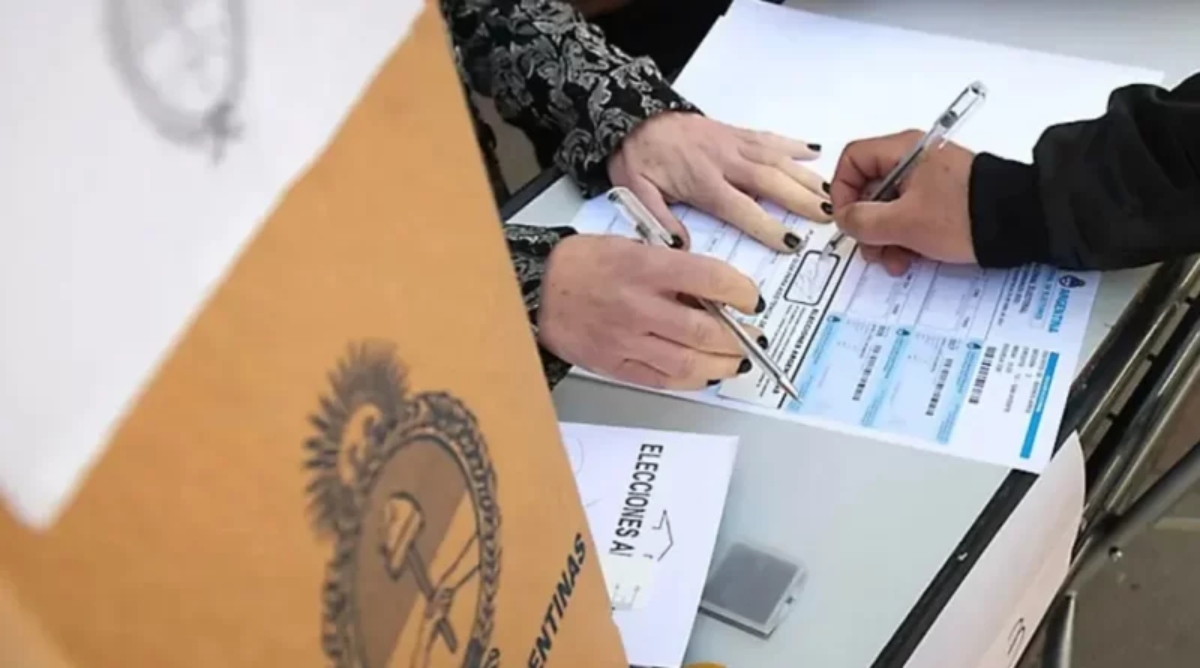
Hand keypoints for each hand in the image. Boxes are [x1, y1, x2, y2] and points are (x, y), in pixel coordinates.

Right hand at [538, 234, 765, 389]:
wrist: (538, 289)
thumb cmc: (585, 264)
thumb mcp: (634, 247)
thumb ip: (675, 269)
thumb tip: (715, 294)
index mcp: (646, 268)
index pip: (710, 279)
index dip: (742, 292)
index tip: (751, 299)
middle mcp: (638, 306)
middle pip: (705, 331)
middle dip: (739, 338)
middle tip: (753, 338)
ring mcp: (627, 340)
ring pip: (689, 363)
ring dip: (722, 365)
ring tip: (735, 361)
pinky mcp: (616, 365)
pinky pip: (663, 380)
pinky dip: (692, 380)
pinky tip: (705, 374)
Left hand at [608, 112, 832, 252]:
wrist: (632, 116)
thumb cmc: (636, 157)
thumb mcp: (637, 191)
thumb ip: (660, 219)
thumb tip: (681, 247)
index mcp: (702, 181)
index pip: (741, 208)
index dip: (767, 226)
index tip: (790, 243)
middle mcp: (724, 161)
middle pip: (769, 182)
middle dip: (800, 199)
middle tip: (828, 216)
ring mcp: (733, 143)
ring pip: (776, 159)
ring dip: (804, 175)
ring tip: (829, 193)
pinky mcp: (734, 131)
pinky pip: (769, 138)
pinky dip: (792, 145)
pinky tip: (814, 152)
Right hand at [829, 129, 976, 274]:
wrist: (1023, 222)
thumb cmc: (961, 215)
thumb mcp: (904, 223)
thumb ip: (863, 221)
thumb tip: (844, 219)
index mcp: (904, 150)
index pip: (853, 160)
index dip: (841, 191)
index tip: (848, 222)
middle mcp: (915, 159)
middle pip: (870, 187)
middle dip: (867, 225)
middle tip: (873, 251)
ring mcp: (931, 179)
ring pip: (890, 206)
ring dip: (886, 237)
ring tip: (896, 263)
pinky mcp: (946, 198)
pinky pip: (913, 214)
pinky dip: (907, 237)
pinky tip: (912, 259)